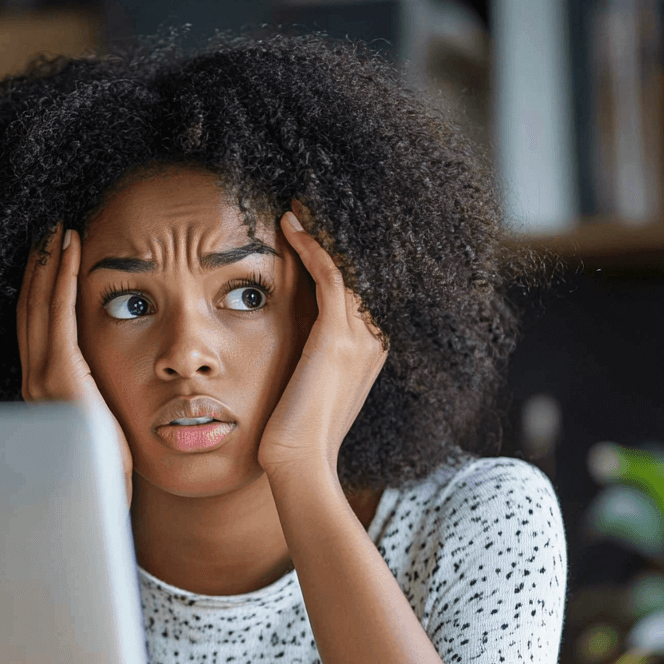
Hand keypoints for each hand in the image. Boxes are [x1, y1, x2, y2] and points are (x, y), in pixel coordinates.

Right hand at [17, 223, 133, 504]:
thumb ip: (94, 398)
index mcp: (43, 389)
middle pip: (31, 309)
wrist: (100, 497)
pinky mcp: (58, 376)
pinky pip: (58, 315)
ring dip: (47, 264)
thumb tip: (108, 385)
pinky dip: (61, 279)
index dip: (41, 289)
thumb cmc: (108, 467)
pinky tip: (69, 251)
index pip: (37, 327)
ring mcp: (41, 377)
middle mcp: (34, 379)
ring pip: (39, 305)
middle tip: (49, 231)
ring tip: (58, 230)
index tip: (51, 258)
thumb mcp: (98, 423)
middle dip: (38, 267)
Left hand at [258, 202, 387, 483]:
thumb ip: (311, 358)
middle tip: (307, 200)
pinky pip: (330, 275)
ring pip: (349, 262)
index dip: (339, 251)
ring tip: (297, 201)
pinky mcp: (336, 337)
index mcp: (370, 349)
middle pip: (362, 267)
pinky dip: (310, 245)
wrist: (300, 464)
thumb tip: (292, 340)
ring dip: (322, 228)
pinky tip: (288, 225)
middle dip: (335, 231)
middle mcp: (374, 338)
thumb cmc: (295, 434)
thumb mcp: (310, 387)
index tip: (314, 224)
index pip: (360, 286)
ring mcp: (360, 337)